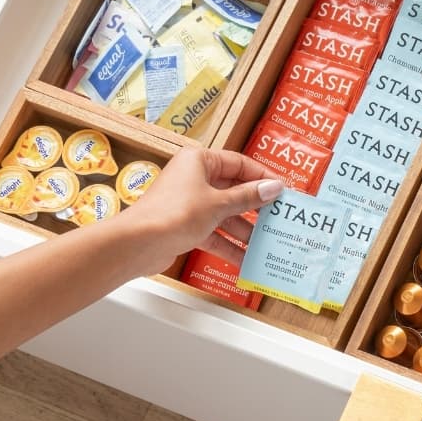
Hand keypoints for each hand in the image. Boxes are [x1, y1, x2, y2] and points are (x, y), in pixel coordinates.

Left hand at [120, 146, 283, 273]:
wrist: (138, 244)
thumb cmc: (175, 214)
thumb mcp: (218, 204)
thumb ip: (247, 197)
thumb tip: (274, 188)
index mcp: (200, 161)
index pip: (239, 163)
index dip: (262, 177)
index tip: (282, 190)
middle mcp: (194, 178)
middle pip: (233, 190)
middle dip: (255, 207)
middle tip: (278, 217)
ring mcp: (190, 203)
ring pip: (225, 214)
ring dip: (244, 230)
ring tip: (266, 243)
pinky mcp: (186, 226)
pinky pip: (214, 232)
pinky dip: (228, 244)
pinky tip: (245, 259)